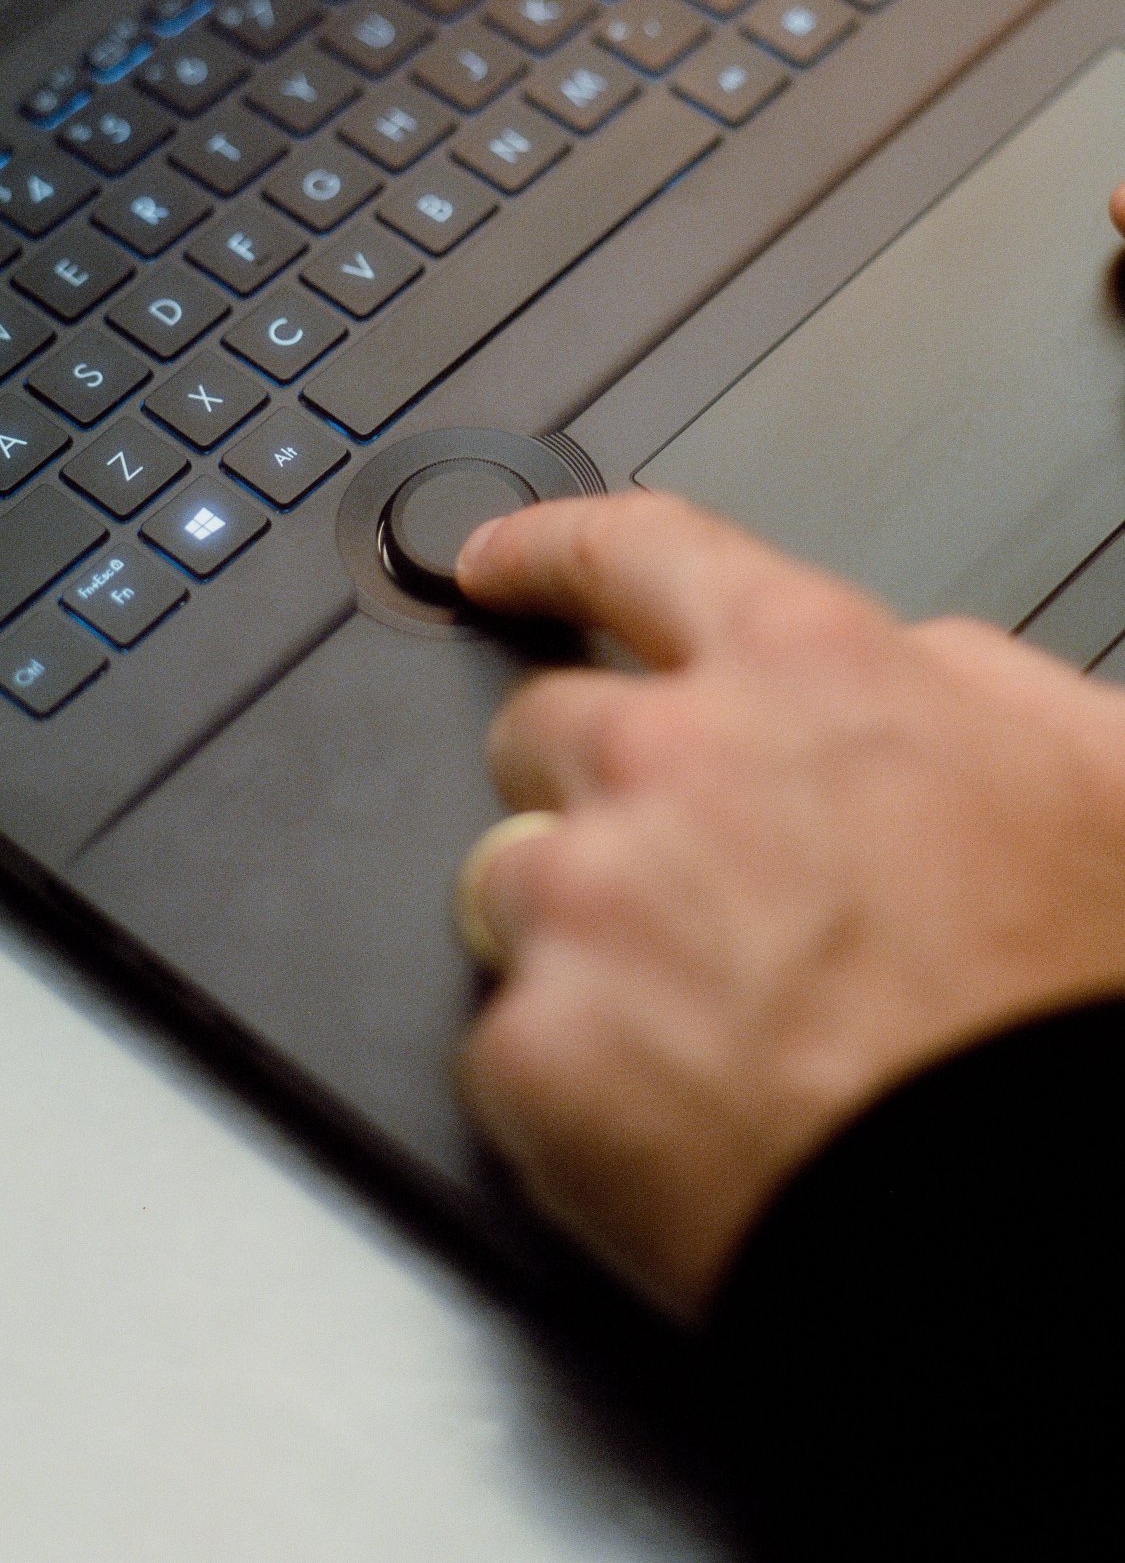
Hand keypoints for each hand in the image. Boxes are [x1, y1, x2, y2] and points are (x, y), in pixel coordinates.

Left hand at [453, 491, 1124, 1319]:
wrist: (1020, 1192)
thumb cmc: (1071, 999)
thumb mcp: (1088, 765)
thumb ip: (964, 677)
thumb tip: (901, 664)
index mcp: (805, 668)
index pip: (634, 551)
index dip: (547, 551)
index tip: (495, 564)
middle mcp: (672, 756)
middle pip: (544, 729)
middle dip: (589, 791)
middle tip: (682, 887)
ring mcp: (587, 898)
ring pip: (505, 880)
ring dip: (574, 936)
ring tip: (701, 1021)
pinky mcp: (536, 1048)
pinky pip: (506, 1040)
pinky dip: (570, 1078)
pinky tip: (676, 1111)